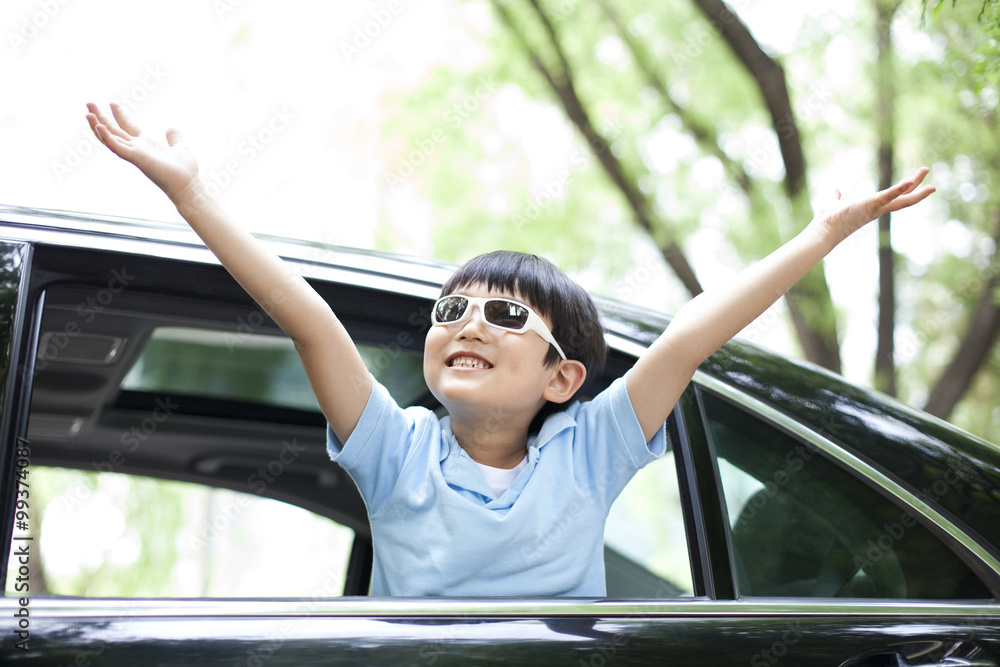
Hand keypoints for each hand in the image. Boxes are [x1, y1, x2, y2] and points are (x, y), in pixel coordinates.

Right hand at [86, 102, 200, 202]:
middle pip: (115, 131)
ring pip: (111, 139)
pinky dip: (107, 138)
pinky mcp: (136, 158)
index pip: (128, 127)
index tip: (112, 104)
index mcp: (146, 144)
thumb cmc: (184, 171)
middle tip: (89, 104)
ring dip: (98, 127)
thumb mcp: (179, 148)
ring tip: (88, 114)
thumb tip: (171, 128)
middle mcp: (137, 148)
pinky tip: (100, 127)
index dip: (120, 115)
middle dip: (101, 117)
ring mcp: (135, 153)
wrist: (187, 185)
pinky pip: (117, 147)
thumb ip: (174, 138)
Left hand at [810, 167, 935, 243]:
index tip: (912, 179)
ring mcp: (876, 208)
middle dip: (917, 186)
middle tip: (926, 170)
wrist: (824, 229)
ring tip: (925, 171)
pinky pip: (888, 196)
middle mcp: (877, 209)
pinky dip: (898, 189)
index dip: (903, 189)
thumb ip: (836, 195)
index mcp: (872, 207)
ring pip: (902, 199)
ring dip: (915, 187)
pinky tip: (909, 181)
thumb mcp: (834, 201)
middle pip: (903, 198)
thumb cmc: (828, 219)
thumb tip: (835, 190)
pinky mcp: (871, 205)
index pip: (893, 197)